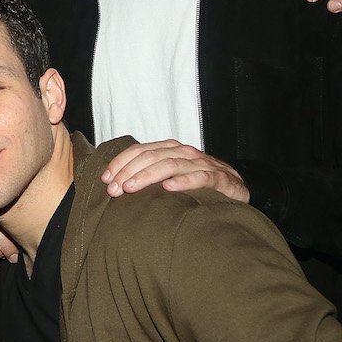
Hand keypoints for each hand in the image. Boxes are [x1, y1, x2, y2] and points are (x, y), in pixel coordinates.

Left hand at [102, 140, 248, 202]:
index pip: (140, 151)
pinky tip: (168, 188)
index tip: (105, 178)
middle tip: (113, 189)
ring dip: (147, 176)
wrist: (236, 192)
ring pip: (171, 165)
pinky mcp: (221, 179)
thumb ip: (147, 176)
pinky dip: (184, 181)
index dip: (120, 163)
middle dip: (128, 172)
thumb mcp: (170, 177)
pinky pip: (201, 177)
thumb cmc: (197, 186)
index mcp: (170, 149)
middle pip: (151, 156)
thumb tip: (114, 183)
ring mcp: (203, 164)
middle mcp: (185, 153)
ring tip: (130, 187)